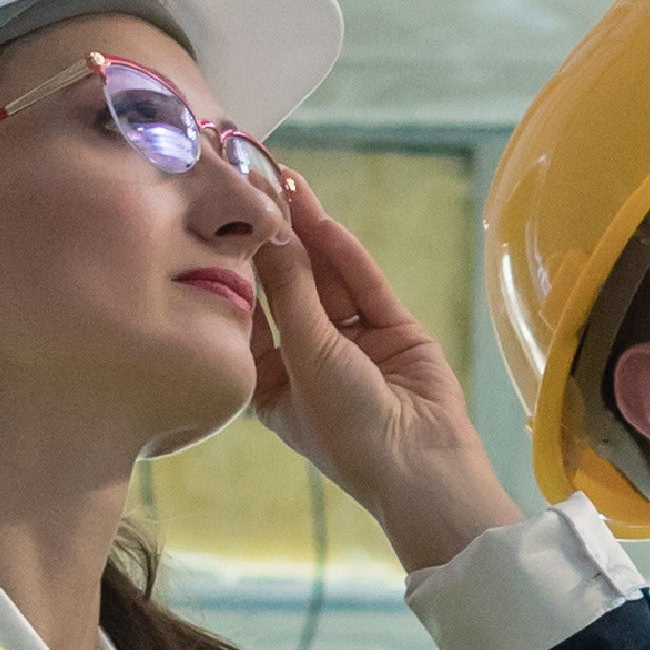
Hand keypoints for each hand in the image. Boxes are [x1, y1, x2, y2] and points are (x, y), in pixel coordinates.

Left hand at [245, 166, 511, 571]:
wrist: (423, 467)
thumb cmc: (348, 430)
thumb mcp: (306, 356)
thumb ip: (290, 290)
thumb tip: (270, 231)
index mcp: (274, 384)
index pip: (253, 314)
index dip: (242, 267)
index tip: (226, 219)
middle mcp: (310, 362)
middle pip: (291, 290)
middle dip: (278, 241)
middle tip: (259, 183)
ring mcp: (354, 346)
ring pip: (329, 282)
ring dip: (311, 238)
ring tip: (290, 186)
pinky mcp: (394, 332)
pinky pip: (365, 288)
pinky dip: (348, 258)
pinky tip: (324, 223)